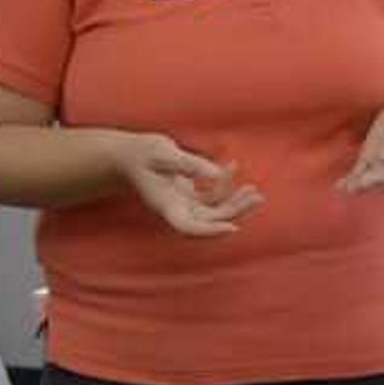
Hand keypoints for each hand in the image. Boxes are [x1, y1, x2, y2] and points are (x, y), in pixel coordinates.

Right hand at [114, 133, 261, 237]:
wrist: (128, 154)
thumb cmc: (141, 153)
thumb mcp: (164, 153)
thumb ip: (191, 164)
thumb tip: (217, 173)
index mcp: (166, 206)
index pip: (189, 227)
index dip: (210, 231)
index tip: (232, 227)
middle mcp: (176, 209)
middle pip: (209, 220)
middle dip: (234, 211)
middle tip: (256, 197)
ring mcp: (183, 203)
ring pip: (214, 210)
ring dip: (234, 202)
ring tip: (254, 191)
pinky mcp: (188, 194)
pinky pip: (212, 196)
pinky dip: (224, 184)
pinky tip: (233, 166)